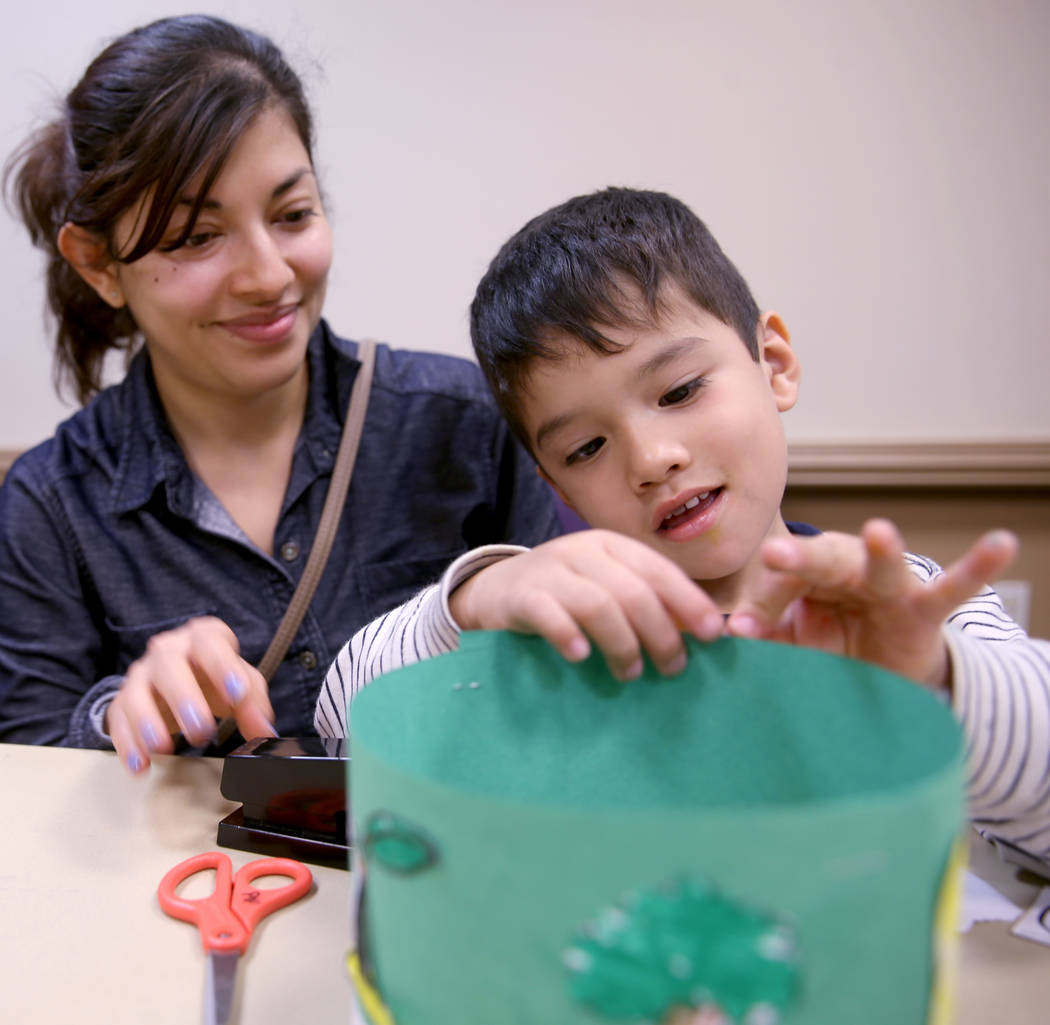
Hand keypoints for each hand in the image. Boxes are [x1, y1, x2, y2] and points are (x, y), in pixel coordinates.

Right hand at [105, 616, 274, 773]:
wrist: (182, 680)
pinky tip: (140, 764)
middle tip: (201, 731)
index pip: (210, 642)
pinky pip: (118, 720)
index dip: (223, 666)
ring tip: (163, 748)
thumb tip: (265, 733)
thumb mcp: (242, 685)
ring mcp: (141, 674)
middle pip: (168, 663)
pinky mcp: (122, 701)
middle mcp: (168, 650)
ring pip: (135, 692)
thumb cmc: (217, 678)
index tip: (236, 694)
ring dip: (148, 721)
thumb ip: (255, 705)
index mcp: (203, 638)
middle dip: (184, 697)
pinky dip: (127, 743)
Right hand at [448, 529, 724, 680]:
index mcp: (611, 545)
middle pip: (632, 591)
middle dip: (660, 633)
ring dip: (622, 643)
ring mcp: (551, 571)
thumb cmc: (565, 593)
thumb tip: (704, 631)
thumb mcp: (606, 585)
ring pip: (597, 604)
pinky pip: (548, 614)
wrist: (496, 589)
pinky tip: (581, 657)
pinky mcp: (522, 596)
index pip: (658, 570)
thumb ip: (647, 601)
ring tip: (631, 672)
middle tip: (673, 668)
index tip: (712, 635)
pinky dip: (568, 635)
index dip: (688, 602)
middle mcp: (582, 551)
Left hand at [726, 519, 1017, 689]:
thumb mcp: (795, 641)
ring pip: (882, 566)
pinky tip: (1001, 544)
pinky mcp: (924, 609)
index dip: (763, 605)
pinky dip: (979, 566)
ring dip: (881, 550)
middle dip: (799, 558)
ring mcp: (888, 586)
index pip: (781, 584)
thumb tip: (731, 633)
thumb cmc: (831, 644)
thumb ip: (769, 632)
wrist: (882, 667)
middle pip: (821, 561)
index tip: (741, 630)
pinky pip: (954, 587)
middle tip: (774, 554)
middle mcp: (846, 570)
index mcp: (808, 575)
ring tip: (880, 531)